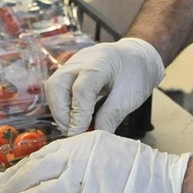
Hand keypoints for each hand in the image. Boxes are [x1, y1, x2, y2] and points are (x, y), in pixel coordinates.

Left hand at [0, 131, 190, 192]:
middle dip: (13, 187)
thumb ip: (81, 162)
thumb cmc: (143, 174)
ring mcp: (89, 181)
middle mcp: (84, 157)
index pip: (43, 155)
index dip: (19, 169)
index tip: (3, 179)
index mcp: (86, 142)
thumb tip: (50, 181)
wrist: (172, 186)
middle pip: (37, 172)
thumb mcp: (109, 153)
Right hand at [45, 38, 163, 135]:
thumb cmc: (136, 73)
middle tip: (73, 131)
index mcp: (100, 63)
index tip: (79, 134)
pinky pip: (58, 89)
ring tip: (75, 126)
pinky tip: (76, 118)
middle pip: (56, 85)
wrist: (138, 56)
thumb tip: (95, 135)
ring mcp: (73, 64)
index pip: (81, 90)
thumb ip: (112, 116)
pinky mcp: (70, 71)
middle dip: (61, 113)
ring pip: (54, 87)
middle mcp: (81, 61)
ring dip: (60, 111)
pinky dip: (64, 106)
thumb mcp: (130, 96)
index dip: (78, 115)